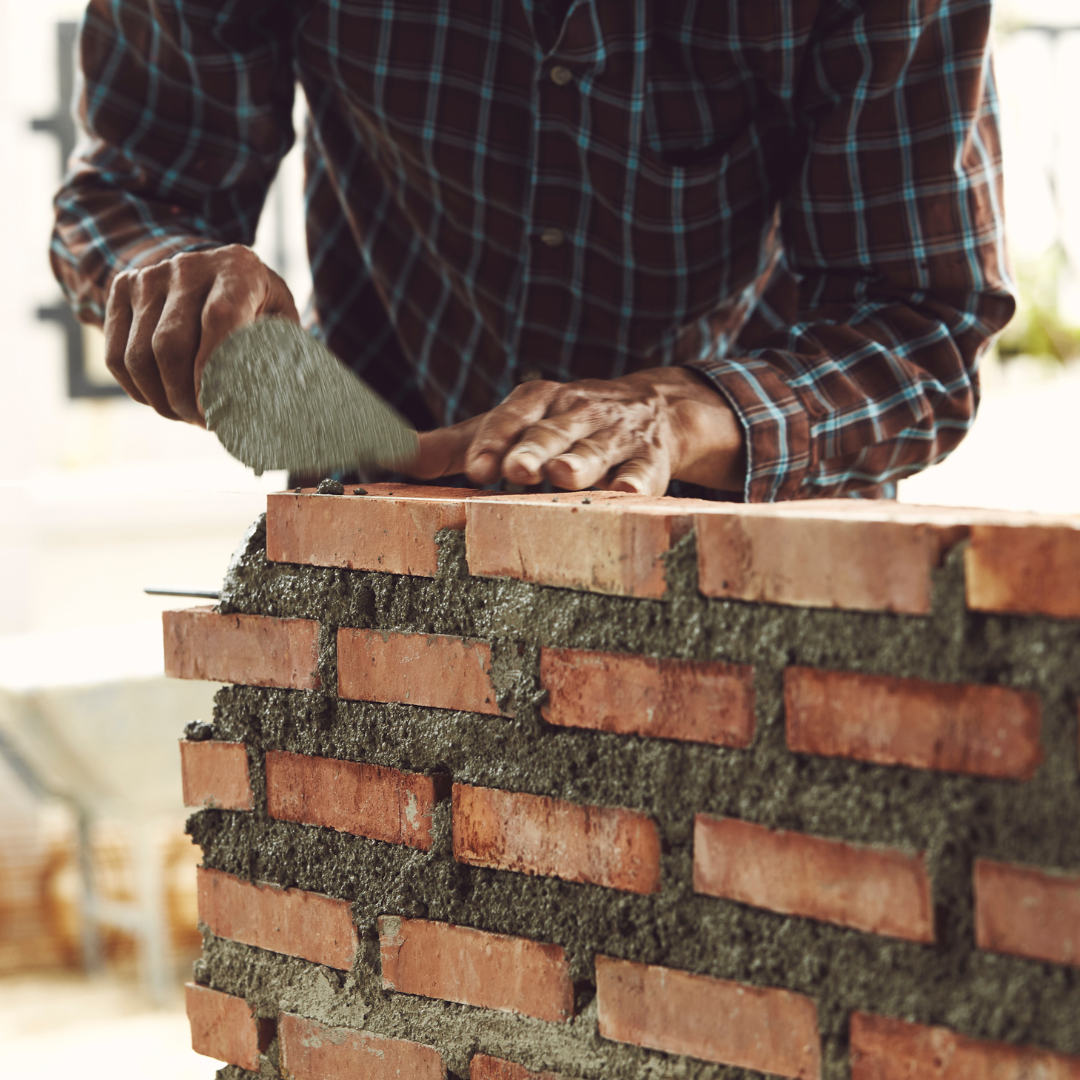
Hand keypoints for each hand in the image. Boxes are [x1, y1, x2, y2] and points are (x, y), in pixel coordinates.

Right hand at [104, 244, 298, 423]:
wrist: (210, 270)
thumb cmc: (256, 307)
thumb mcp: (279, 321)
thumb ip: (281, 358)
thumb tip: (277, 410)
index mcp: (238, 269)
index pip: (219, 318)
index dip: (214, 371)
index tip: (217, 410)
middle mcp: (189, 266)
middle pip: (170, 344)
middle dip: (186, 397)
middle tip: (205, 423)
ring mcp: (149, 276)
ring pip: (139, 357)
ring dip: (162, 400)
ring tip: (188, 416)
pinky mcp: (121, 290)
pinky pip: (117, 357)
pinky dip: (139, 391)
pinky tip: (163, 401)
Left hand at [409, 367, 744, 494]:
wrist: (654, 407)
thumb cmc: (561, 426)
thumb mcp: (510, 426)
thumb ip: (451, 446)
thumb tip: (382, 455)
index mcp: (538, 400)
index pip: (511, 416)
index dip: (494, 439)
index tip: (477, 467)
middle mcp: (576, 412)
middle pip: (552, 431)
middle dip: (534, 448)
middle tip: (518, 469)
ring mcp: (615, 434)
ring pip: (597, 449)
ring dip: (581, 462)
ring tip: (564, 476)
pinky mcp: (650, 459)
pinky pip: (644, 472)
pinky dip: (637, 483)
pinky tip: (629, 494)